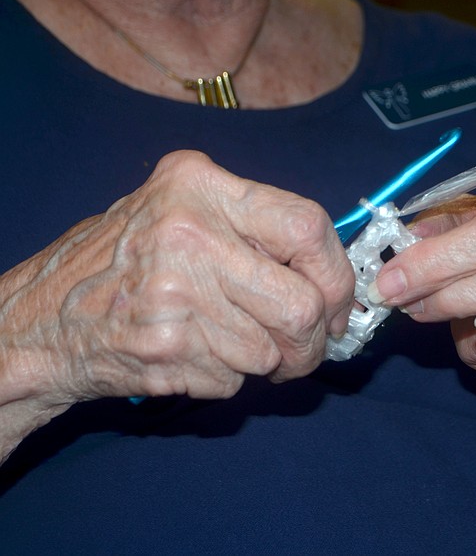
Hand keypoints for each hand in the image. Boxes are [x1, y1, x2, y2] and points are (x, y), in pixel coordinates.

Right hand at [1, 150, 353, 406]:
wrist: (44, 317)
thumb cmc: (129, 260)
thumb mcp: (184, 209)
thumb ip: (256, 227)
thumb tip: (335, 276)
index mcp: (200, 187)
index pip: (308, 225)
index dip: (337, 274)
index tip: (338, 302)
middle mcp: (188, 235)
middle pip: (302, 305)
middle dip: (314, 340)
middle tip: (304, 346)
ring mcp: (173, 296)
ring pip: (271, 351)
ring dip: (265, 361)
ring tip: (230, 343)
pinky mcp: (163, 350)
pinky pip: (234, 379)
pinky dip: (228, 377)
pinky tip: (194, 354)